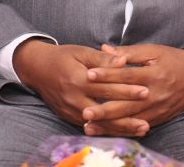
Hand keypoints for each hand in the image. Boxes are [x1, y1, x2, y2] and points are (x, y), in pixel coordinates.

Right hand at [12, 40, 146, 125]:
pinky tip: (124, 132)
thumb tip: (123, 61)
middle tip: (147, 120)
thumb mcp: (82, 52)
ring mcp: (70, 111)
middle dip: (126, 116)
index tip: (146, 92)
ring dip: (120, 128)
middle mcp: (74, 98)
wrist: (36, 68)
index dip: (127, 90)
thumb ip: (103, 59)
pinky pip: (91, 127)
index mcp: (78, 79)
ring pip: (99, 124)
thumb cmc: (63, 57)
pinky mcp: (69, 117)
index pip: (107, 88)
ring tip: (141, 130)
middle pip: (104, 111)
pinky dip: (108, 130)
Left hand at [81, 44, 183, 137]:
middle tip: (85, 111)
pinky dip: (121, 130)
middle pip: (126, 103)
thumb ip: (129, 52)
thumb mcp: (154, 51)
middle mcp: (154, 94)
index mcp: (153, 74)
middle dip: (104, 109)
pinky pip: (137, 126)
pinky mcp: (158, 118)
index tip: (89, 74)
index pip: (126, 75)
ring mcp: (157, 108)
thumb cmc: (174, 60)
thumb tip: (105, 48)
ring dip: (109, 124)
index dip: (107, 74)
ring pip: (129, 119)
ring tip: (90, 126)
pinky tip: (107, 131)